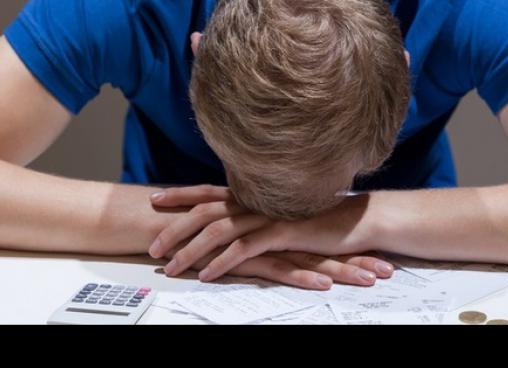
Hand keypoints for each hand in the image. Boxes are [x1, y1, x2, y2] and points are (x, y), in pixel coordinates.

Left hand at [148, 185, 391, 287]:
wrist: (357, 221)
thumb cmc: (321, 219)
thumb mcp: (284, 212)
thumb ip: (259, 211)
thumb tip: (237, 217)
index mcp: (255, 193)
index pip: (210, 190)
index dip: (181, 193)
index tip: (154, 198)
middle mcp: (257, 200)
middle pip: (205, 210)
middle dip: (174, 228)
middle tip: (151, 246)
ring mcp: (269, 215)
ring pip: (219, 231)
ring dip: (191, 250)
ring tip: (171, 267)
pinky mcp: (283, 233)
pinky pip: (245, 249)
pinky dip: (223, 262)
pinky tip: (207, 275)